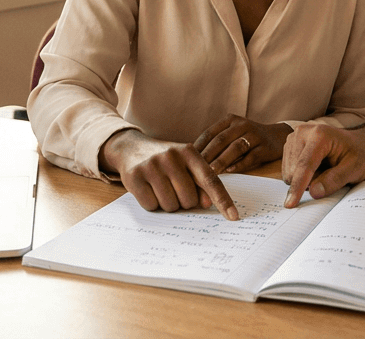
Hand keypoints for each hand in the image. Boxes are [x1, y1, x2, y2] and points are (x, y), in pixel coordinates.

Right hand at [100, 129, 238, 220]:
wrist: (130, 147)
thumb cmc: (165, 160)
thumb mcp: (184, 164)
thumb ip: (199, 181)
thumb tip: (207, 203)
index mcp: (189, 152)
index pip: (210, 180)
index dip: (223, 200)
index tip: (234, 217)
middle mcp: (171, 156)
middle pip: (189, 200)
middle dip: (184, 202)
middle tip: (174, 189)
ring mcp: (152, 165)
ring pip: (170, 205)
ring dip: (167, 204)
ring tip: (160, 188)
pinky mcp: (134, 176)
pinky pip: (151, 206)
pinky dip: (151, 204)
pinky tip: (148, 190)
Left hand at [193, 115, 292, 173]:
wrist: (278, 136)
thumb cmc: (249, 138)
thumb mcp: (233, 133)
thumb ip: (218, 142)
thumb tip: (194, 158)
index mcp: (230, 120)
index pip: (210, 133)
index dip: (198, 146)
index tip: (187, 159)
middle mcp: (242, 125)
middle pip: (221, 140)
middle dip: (207, 155)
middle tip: (195, 168)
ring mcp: (255, 135)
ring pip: (235, 148)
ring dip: (221, 161)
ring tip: (210, 172)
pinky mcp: (265, 147)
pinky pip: (250, 157)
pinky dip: (239, 165)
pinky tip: (230, 171)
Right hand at [280, 122, 364, 207]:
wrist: (356, 142)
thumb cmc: (358, 153)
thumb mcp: (355, 168)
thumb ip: (335, 180)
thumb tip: (314, 192)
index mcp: (320, 135)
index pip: (305, 164)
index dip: (298, 186)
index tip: (290, 204)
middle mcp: (303, 132)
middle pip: (294, 170)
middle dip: (307, 182)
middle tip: (329, 175)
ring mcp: (294, 137)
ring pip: (289, 171)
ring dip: (303, 179)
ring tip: (323, 170)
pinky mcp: (289, 144)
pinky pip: (288, 170)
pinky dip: (300, 175)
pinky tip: (315, 168)